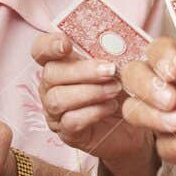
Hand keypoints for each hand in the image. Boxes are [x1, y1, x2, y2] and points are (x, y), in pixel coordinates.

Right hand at [33, 34, 151, 161]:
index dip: (48, 45)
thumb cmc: (122, 89)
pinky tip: (111, 107)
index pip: (41, 50)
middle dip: (81, 70)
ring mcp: (56, 112)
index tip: (67, 45)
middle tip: (110, 70)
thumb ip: (111, 52)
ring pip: (58, 99)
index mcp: (60, 64)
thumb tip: (116, 42)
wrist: (134, 123)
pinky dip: (93, 112)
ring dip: (90, 92)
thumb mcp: (118, 66)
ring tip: (115, 89)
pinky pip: (71, 121)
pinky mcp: (67, 133)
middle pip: (51, 74)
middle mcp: (51, 87)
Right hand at [121, 38, 175, 175]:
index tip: (173, 71)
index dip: (159, 60)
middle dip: (146, 87)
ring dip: (153, 116)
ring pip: (137, 112)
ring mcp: (172, 117)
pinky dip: (175, 144)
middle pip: (135, 79)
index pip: (157, 52)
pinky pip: (162, 147)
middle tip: (170, 98)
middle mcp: (173, 87)